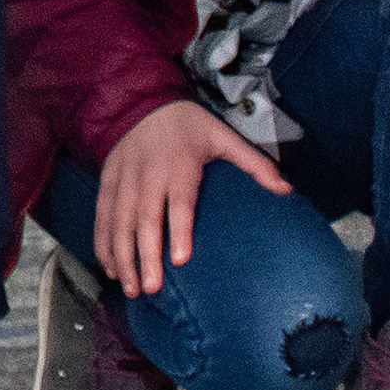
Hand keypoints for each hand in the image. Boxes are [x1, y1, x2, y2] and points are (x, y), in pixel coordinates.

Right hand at [93, 99, 285, 299]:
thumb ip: (254, 163)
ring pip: (119, 222)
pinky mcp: (107, 182)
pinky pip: (102, 216)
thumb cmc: (189, 125)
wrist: (143, 101)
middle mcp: (148, 174)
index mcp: (179, 165)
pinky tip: (110, 268)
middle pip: (145, 219)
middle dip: (145, 255)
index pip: (179, 202)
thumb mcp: (224, 136)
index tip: (180, 260)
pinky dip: (103, 243)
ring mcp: (124, 179)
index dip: (180, 231)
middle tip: (152, 288)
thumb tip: (287, 190)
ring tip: (131, 287)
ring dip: (122, 256)